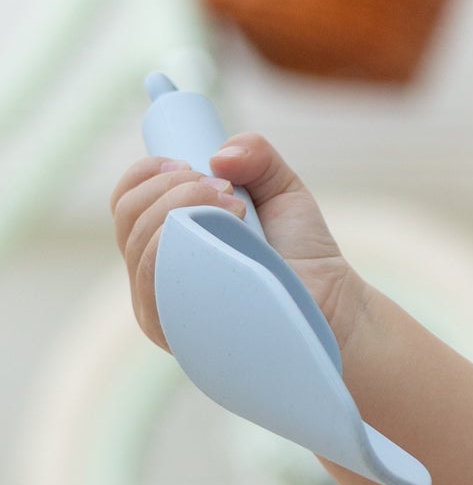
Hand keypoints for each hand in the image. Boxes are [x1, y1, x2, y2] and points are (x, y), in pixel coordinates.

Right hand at [109, 132, 367, 352]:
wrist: (334, 301)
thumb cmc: (303, 252)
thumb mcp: (282, 189)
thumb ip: (256, 155)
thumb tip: (218, 155)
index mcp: (166, 239)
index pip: (125, 200)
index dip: (147, 172)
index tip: (188, 162)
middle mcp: (154, 272)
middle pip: (127, 214)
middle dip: (173, 186)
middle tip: (226, 188)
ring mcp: (162, 305)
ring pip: (139, 242)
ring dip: (184, 208)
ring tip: (237, 211)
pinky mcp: (176, 329)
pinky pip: (153, 281)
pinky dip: (181, 245)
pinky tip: (223, 238)